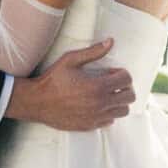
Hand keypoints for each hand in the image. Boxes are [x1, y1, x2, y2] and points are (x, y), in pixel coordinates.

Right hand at [10, 37, 134, 130]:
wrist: (37, 102)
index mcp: (98, 86)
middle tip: (114, 83)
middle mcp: (100, 104)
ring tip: (108, 94)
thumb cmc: (53, 79)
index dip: (122, 73)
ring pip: (123, 111)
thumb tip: (110, 41)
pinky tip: (98, 105)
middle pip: (129, 97)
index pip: (126, 79)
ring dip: (119, 101)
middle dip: (125, 87)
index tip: (112, 72)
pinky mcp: (90, 125)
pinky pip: (110, 121)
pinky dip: (109, 112)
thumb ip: (93, 52)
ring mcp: (96, 117)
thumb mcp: (71, 60)